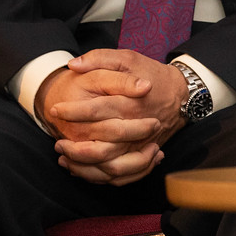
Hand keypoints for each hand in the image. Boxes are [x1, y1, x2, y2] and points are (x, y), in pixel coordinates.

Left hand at [38, 50, 186, 185]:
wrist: (180, 95)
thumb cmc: (151, 74)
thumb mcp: (128, 58)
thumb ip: (100, 58)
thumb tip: (73, 64)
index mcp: (131, 103)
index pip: (97, 111)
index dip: (72, 112)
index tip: (55, 110)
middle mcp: (136, 129)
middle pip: (101, 148)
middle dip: (73, 146)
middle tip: (57, 140)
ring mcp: (140, 146)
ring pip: (108, 167)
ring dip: (83, 165)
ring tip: (64, 155)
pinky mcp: (142, 155)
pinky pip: (120, 176)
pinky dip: (99, 176)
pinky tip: (81, 167)